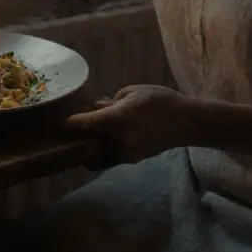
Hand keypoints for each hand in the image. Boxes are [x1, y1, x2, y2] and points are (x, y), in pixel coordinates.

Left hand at [66, 85, 196, 165]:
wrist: (188, 123)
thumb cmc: (162, 101)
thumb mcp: (135, 92)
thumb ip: (113, 101)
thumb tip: (98, 108)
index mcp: (118, 118)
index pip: (87, 124)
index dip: (72, 124)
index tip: (63, 123)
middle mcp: (119, 139)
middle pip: (89, 145)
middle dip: (82, 139)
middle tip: (80, 130)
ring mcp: (127, 153)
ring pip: (99, 156)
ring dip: (94, 148)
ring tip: (97, 133)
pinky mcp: (133, 160)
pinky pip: (112, 158)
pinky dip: (107, 150)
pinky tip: (112, 137)